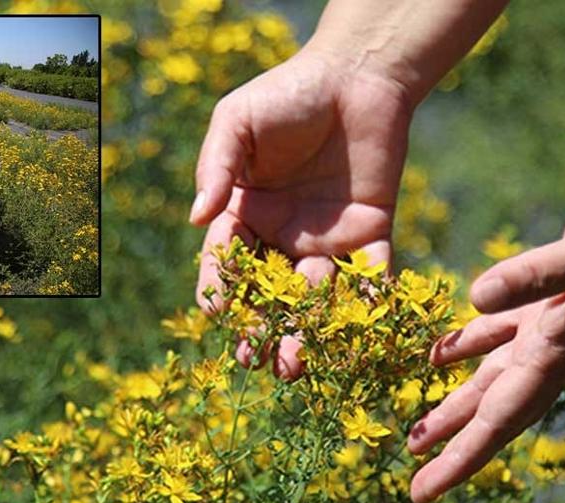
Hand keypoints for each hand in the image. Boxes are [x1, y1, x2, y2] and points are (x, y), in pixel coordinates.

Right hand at [191, 47, 414, 378]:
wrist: (357, 75)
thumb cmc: (288, 93)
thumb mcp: (237, 122)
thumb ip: (216, 169)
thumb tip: (195, 220)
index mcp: (245, 214)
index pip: (227, 261)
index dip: (220, 290)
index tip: (216, 318)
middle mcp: (283, 235)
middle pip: (270, 293)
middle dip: (263, 329)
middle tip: (258, 361)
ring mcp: (327, 239)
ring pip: (316, 296)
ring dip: (308, 332)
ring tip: (298, 364)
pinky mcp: (370, 234)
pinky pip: (370, 276)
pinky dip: (369, 305)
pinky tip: (360, 332)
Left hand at [407, 172, 564, 502]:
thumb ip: (533, 276)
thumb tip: (475, 296)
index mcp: (556, 356)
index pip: (499, 420)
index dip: (460, 458)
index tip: (424, 493)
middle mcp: (551, 354)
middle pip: (492, 415)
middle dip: (453, 450)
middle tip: (415, 485)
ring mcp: (547, 331)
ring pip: (489, 381)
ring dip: (454, 409)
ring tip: (416, 437)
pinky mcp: (545, 303)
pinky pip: (494, 337)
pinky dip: (465, 350)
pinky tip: (435, 358)